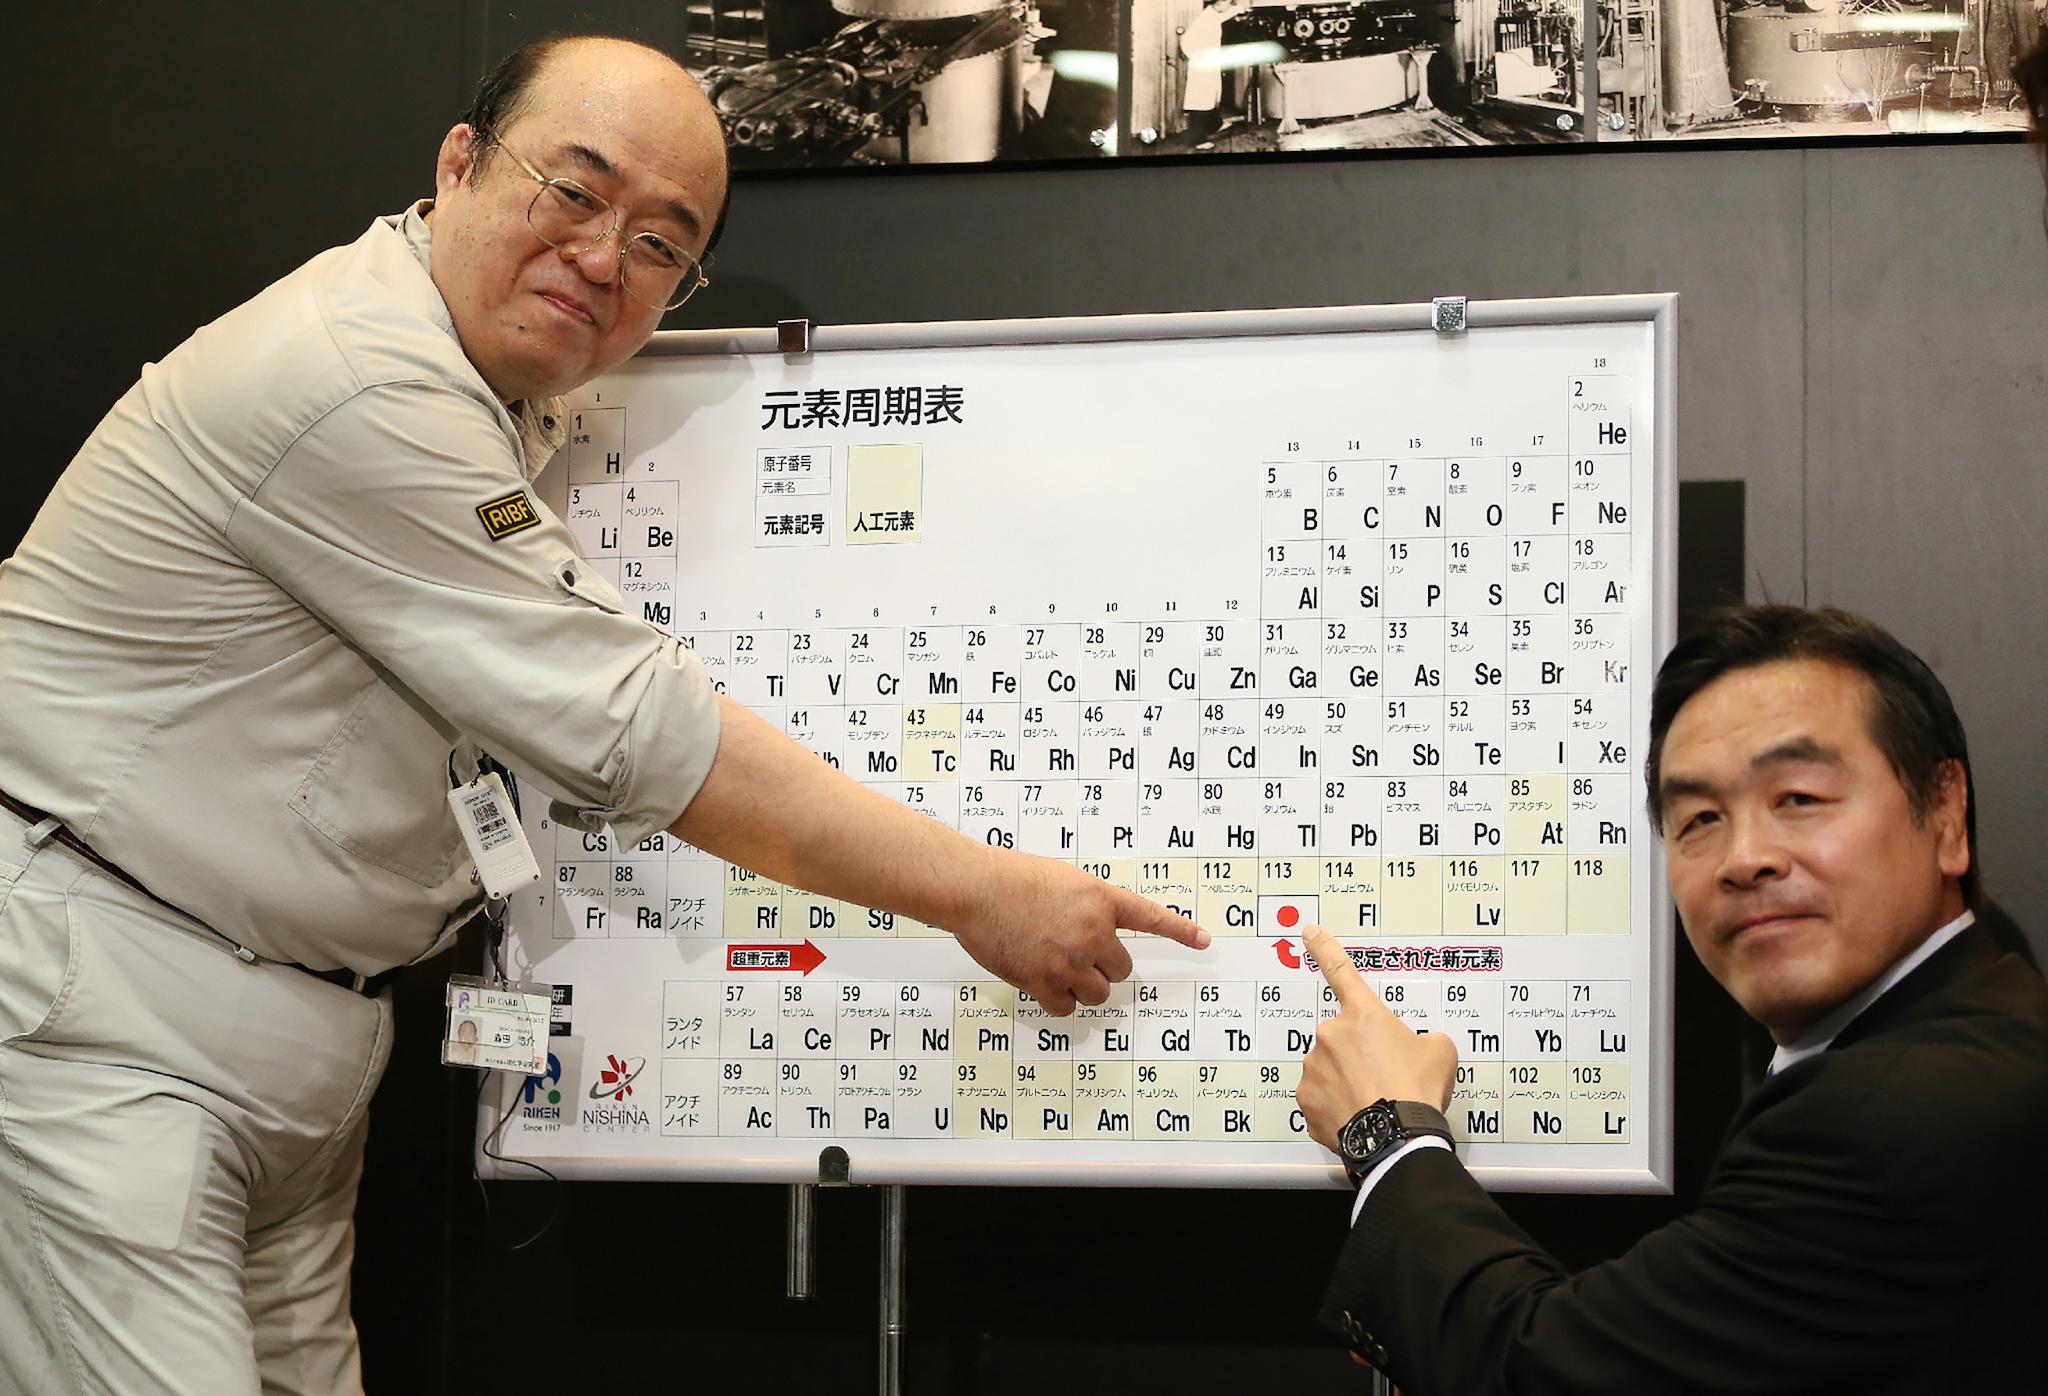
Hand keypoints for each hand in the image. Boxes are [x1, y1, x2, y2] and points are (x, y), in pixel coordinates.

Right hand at [952, 851, 1210, 1015]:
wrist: (976, 889)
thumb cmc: (1010, 878)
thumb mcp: (1062, 880)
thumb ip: (1086, 906)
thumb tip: (1092, 934)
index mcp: (1100, 900)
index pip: (1150, 917)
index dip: (1180, 931)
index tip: (1203, 941)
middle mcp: (1092, 932)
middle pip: (1120, 970)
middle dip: (1101, 966)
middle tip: (1073, 953)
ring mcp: (1069, 960)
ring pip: (1097, 994)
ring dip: (1082, 986)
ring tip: (1055, 967)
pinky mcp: (1043, 981)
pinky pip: (1066, 1008)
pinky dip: (1058, 1002)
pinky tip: (1042, 983)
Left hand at [1294, 924, 1457, 1152]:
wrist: (1397, 1137)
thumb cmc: (1416, 1090)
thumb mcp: (1440, 1052)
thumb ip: (1424, 1039)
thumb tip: (1419, 1048)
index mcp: (1363, 1015)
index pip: (1342, 971)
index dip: (1325, 948)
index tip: (1309, 930)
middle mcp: (1331, 1035)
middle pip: (1345, 1041)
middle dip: (1360, 1057)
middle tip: (1385, 1079)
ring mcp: (1314, 1068)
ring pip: (1331, 1070)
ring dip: (1348, 1082)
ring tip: (1376, 1102)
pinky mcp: (1306, 1100)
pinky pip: (1322, 1100)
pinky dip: (1338, 1108)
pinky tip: (1360, 1117)